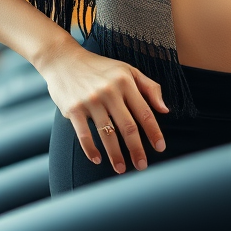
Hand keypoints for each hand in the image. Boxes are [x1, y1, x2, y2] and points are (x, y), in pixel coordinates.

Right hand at [39, 41, 169, 172]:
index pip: (144, 111)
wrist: (65, 61)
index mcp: (126, 81)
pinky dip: (91, 149)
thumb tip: (165, 109)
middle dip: (137, 149)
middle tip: (142, 166)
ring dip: (115, 155)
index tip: (160, 147)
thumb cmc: (101, 68)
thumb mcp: (128, 70)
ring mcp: (90, 100)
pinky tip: (97, 159)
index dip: (154, 132)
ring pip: (107, 134)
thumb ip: (149, 87)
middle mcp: (109, 91)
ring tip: (121, 169)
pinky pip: (84, 134)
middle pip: (127, 126)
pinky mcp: (73, 109)